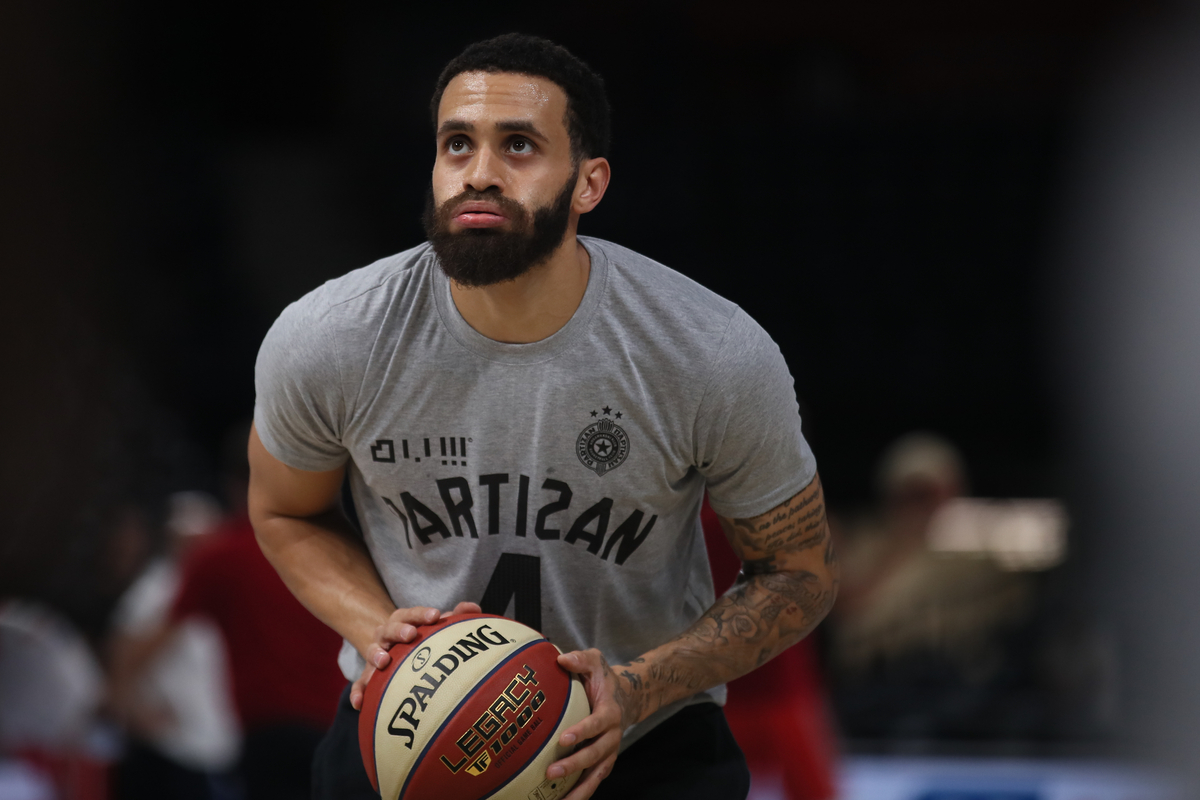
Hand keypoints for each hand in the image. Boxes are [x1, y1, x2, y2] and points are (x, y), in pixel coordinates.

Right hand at [349, 601, 480, 709]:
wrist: (395, 649)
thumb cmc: (423, 638)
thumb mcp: (437, 627)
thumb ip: (457, 616)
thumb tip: (473, 608)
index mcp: (403, 622)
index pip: (410, 614)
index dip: (421, 614)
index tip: (436, 616)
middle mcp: (387, 636)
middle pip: (389, 629)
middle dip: (399, 630)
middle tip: (411, 634)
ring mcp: (376, 656)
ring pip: (371, 653)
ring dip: (376, 654)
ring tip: (384, 661)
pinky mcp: (368, 677)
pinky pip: (360, 684)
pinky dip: (358, 692)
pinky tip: (360, 703)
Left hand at [548, 649, 636, 799]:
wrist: (627, 699)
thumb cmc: (604, 680)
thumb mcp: (596, 662)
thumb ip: (581, 659)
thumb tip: (561, 659)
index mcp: (610, 713)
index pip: (597, 724)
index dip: (582, 732)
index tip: (564, 739)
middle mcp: (612, 737)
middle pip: (595, 754)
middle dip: (574, 765)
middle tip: (551, 772)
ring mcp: (609, 753)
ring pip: (595, 775)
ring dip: (578, 789)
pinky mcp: (603, 764)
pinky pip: (592, 783)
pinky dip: (579, 795)